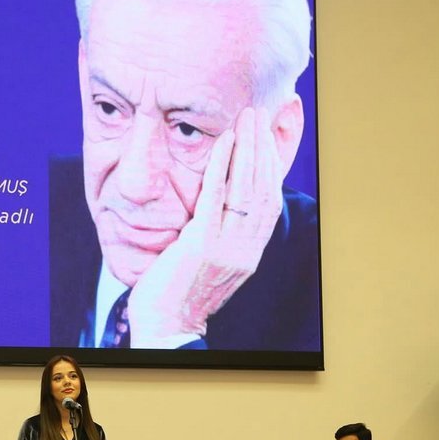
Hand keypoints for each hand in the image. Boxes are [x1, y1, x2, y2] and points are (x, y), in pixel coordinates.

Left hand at [127, 107, 283, 345]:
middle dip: (263, 147)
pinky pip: (216, 197)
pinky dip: (222, 166)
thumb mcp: (208, 260)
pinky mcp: (203, 245)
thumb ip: (218, 233)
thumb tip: (219, 203)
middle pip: (264, 188)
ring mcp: (227, 248)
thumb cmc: (176, 291)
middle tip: (259, 113)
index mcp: (250, 253)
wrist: (164, 325)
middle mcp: (245, 250)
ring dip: (248, 148)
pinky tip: (223, 141)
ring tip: (246, 118)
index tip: (271, 135)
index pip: (271, 200)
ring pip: (247, 188)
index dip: (274, 164)